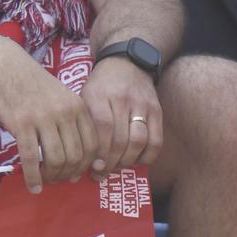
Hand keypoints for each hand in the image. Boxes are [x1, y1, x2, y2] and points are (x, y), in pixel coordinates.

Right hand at [0, 43, 98, 192]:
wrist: (5, 66)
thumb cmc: (32, 84)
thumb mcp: (61, 97)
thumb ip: (71, 121)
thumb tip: (76, 157)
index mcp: (78, 107)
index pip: (92, 146)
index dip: (86, 165)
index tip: (77, 174)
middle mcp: (64, 114)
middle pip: (75, 156)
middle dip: (68, 174)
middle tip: (58, 179)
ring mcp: (43, 119)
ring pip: (55, 159)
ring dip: (52, 176)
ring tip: (45, 180)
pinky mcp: (22, 124)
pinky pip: (31, 158)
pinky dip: (33, 176)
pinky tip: (32, 185)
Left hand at [78, 56, 161, 174]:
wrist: (126, 63)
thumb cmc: (100, 86)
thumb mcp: (85, 96)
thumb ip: (84, 122)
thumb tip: (78, 157)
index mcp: (99, 96)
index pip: (102, 128)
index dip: (99, 151)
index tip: (93, 167)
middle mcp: (122, 100)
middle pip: (120, 139)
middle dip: (111, 162)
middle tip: (102, 173)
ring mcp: (142, 105)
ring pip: (139, 141)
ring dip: (128, 161)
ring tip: (117, 168)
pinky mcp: (157, 111)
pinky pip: (156, 140)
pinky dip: (147, 156)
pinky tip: (136, 162)